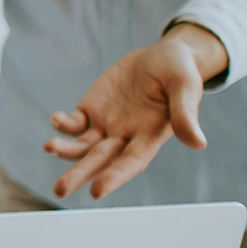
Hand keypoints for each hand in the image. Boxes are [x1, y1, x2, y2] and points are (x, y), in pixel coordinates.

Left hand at [47, 24, 227, 198]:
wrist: (162, 56)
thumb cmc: (179, 72)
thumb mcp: (185, 85)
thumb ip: (185, 113)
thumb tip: (198, 143)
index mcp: (151, 136)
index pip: (131, 162)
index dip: (115, 177)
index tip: (96, 191)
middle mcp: (127, 136)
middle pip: (100, 160)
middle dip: (79, 174)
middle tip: (59, 190)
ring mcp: (107, 124)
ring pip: (82, 146)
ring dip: (65, 150)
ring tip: (48, 147)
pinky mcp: (92, 109)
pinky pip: (74, 123)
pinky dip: (64, 125)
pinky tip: (55, 119)